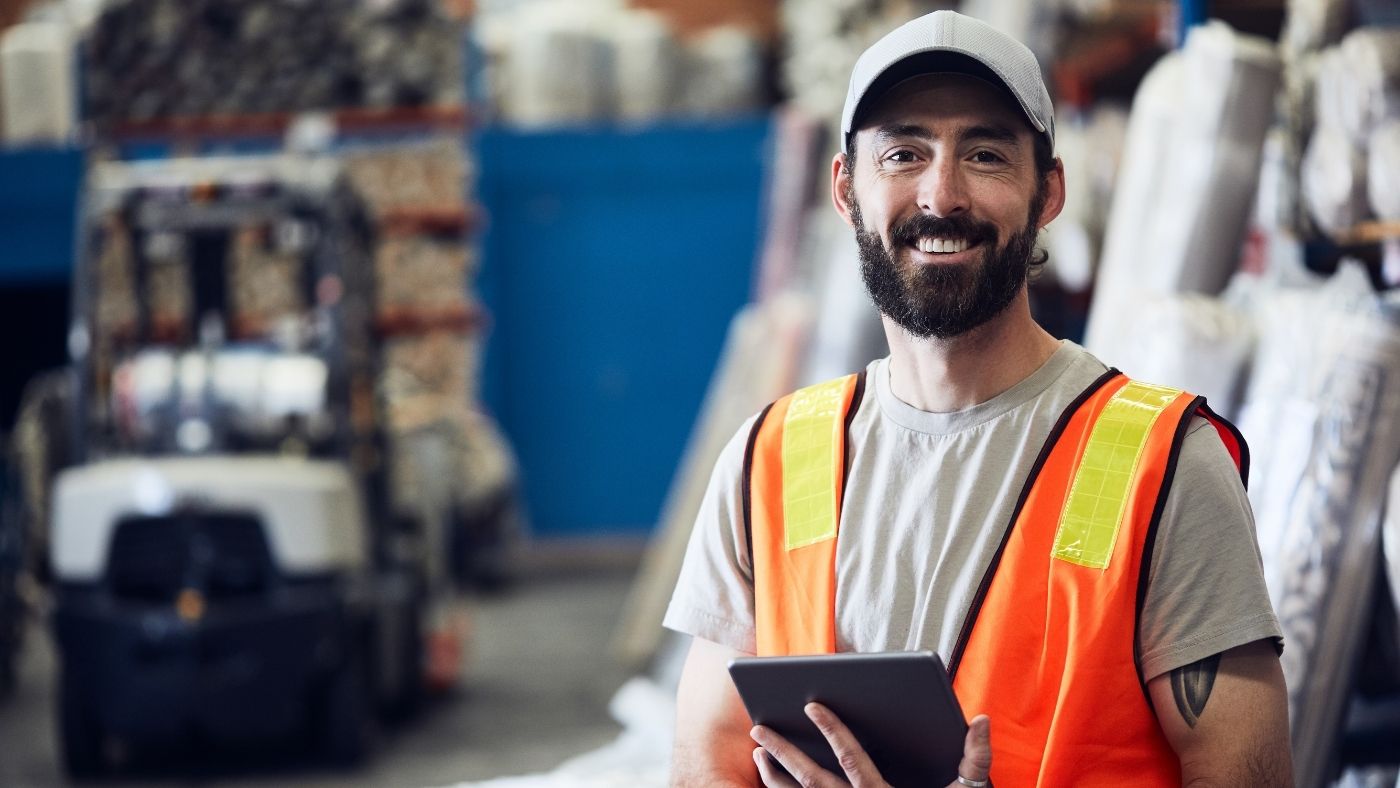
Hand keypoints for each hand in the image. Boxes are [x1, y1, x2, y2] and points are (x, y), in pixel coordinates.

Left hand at [749, 703, 991, 787]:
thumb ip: (975, 758)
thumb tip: (983, 720)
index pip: (853, 759)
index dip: (833, 731)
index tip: (811, 705)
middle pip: (813, 781)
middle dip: (784, 751)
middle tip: (759, 726)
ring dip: (775, 777)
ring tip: (759, 753)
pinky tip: (770, 780)